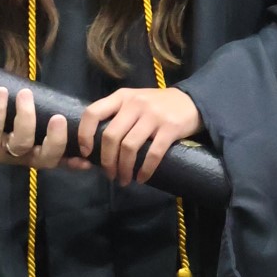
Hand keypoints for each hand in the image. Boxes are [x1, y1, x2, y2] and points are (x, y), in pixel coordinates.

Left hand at [0, 87, 73, 169]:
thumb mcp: (7, 116)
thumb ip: (26, 108)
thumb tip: (43, 87)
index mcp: (28, 150)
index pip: (56, 158)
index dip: (72, 158)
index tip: (88, 153)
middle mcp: (17, 156)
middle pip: (44, 158)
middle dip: (56, 140)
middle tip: (59, 118)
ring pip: (21, 144)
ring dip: (26, 118)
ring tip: (25, 94)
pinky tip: (0, 92)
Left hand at [76, 87, 201, 186]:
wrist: (191, 101)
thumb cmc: (156, 105)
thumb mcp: (133, 101)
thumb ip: (116, 114)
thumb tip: (96, 143)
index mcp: (121, 96)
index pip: (93, 112)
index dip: (85, 134)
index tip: (86, 153)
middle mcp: (134, 103)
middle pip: (111, 135)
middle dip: (107, 160)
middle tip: (109, 175)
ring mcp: (153, 115)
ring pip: (129, 147)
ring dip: (124, 168)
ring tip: (124, 180)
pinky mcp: (170, 128)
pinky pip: (153, 154)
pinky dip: (145, 170)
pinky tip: (141, 178)